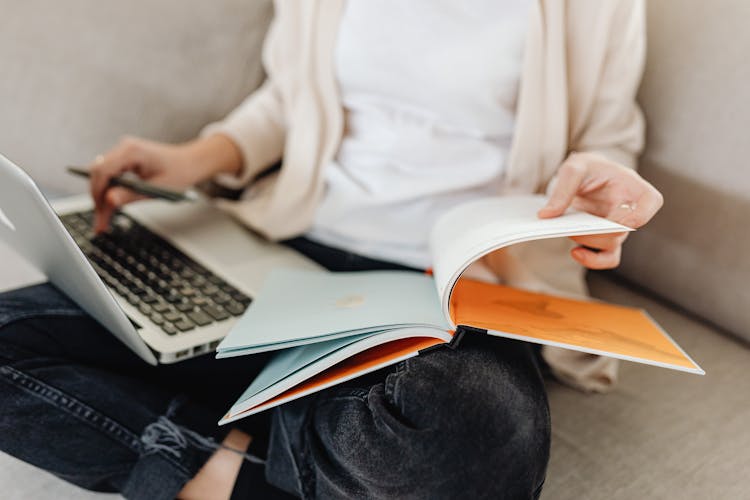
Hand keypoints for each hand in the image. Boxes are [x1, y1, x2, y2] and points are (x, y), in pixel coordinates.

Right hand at [89, 134, 241, 232]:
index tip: (99, 212)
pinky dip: (109, 192)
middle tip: (101, 223)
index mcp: (132, 151)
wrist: (190, 163)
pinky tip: (110, 209)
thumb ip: (131, 195)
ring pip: (102, 177)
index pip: (103, 170)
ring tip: (104, 221)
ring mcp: (123, 153)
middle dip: (98, 199)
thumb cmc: (180, 172)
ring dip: (102, 198)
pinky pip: (110, 176)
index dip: (98, 193)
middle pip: (99, 174)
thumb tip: (109, 201)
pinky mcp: (124, 160)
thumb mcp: (156, 189)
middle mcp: (124, 148)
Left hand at [537, 152, 663, 269]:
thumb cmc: (586, 168)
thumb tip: (547, 215)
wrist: (583, 175)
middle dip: (595, 232)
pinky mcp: (606, 239)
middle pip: (622, 230)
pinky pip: (608, 258)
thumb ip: (563, 189)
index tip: (608, 220)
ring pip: (612, 245)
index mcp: (634, 186)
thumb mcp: (574, 167)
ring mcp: (619, 227)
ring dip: (587, 242)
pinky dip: (593, 260)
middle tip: (572, 225)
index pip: (651, 204)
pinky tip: (575, 252)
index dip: (632, 217)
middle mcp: (632, 209)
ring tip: (567, 232)